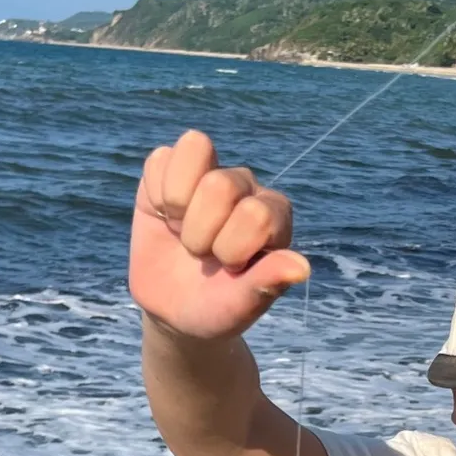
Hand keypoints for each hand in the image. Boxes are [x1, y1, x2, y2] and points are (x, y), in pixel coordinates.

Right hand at [129, 129, 309, 339]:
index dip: (232, 248)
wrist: (175, 309)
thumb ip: (267, 283)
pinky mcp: (171, 170)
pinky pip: (160, 158)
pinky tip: (163, 217)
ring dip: (177, 202)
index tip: (228, 269)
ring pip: (195, 147)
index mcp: (274, 216)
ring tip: (181, 229)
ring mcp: (209, 173)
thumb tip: (301, 267)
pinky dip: (154, 194)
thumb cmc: (216, 307)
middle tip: (200, 253)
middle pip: (220, 184)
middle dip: (200, 232)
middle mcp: (246, 187)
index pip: (257, 214)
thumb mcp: (240, 306)